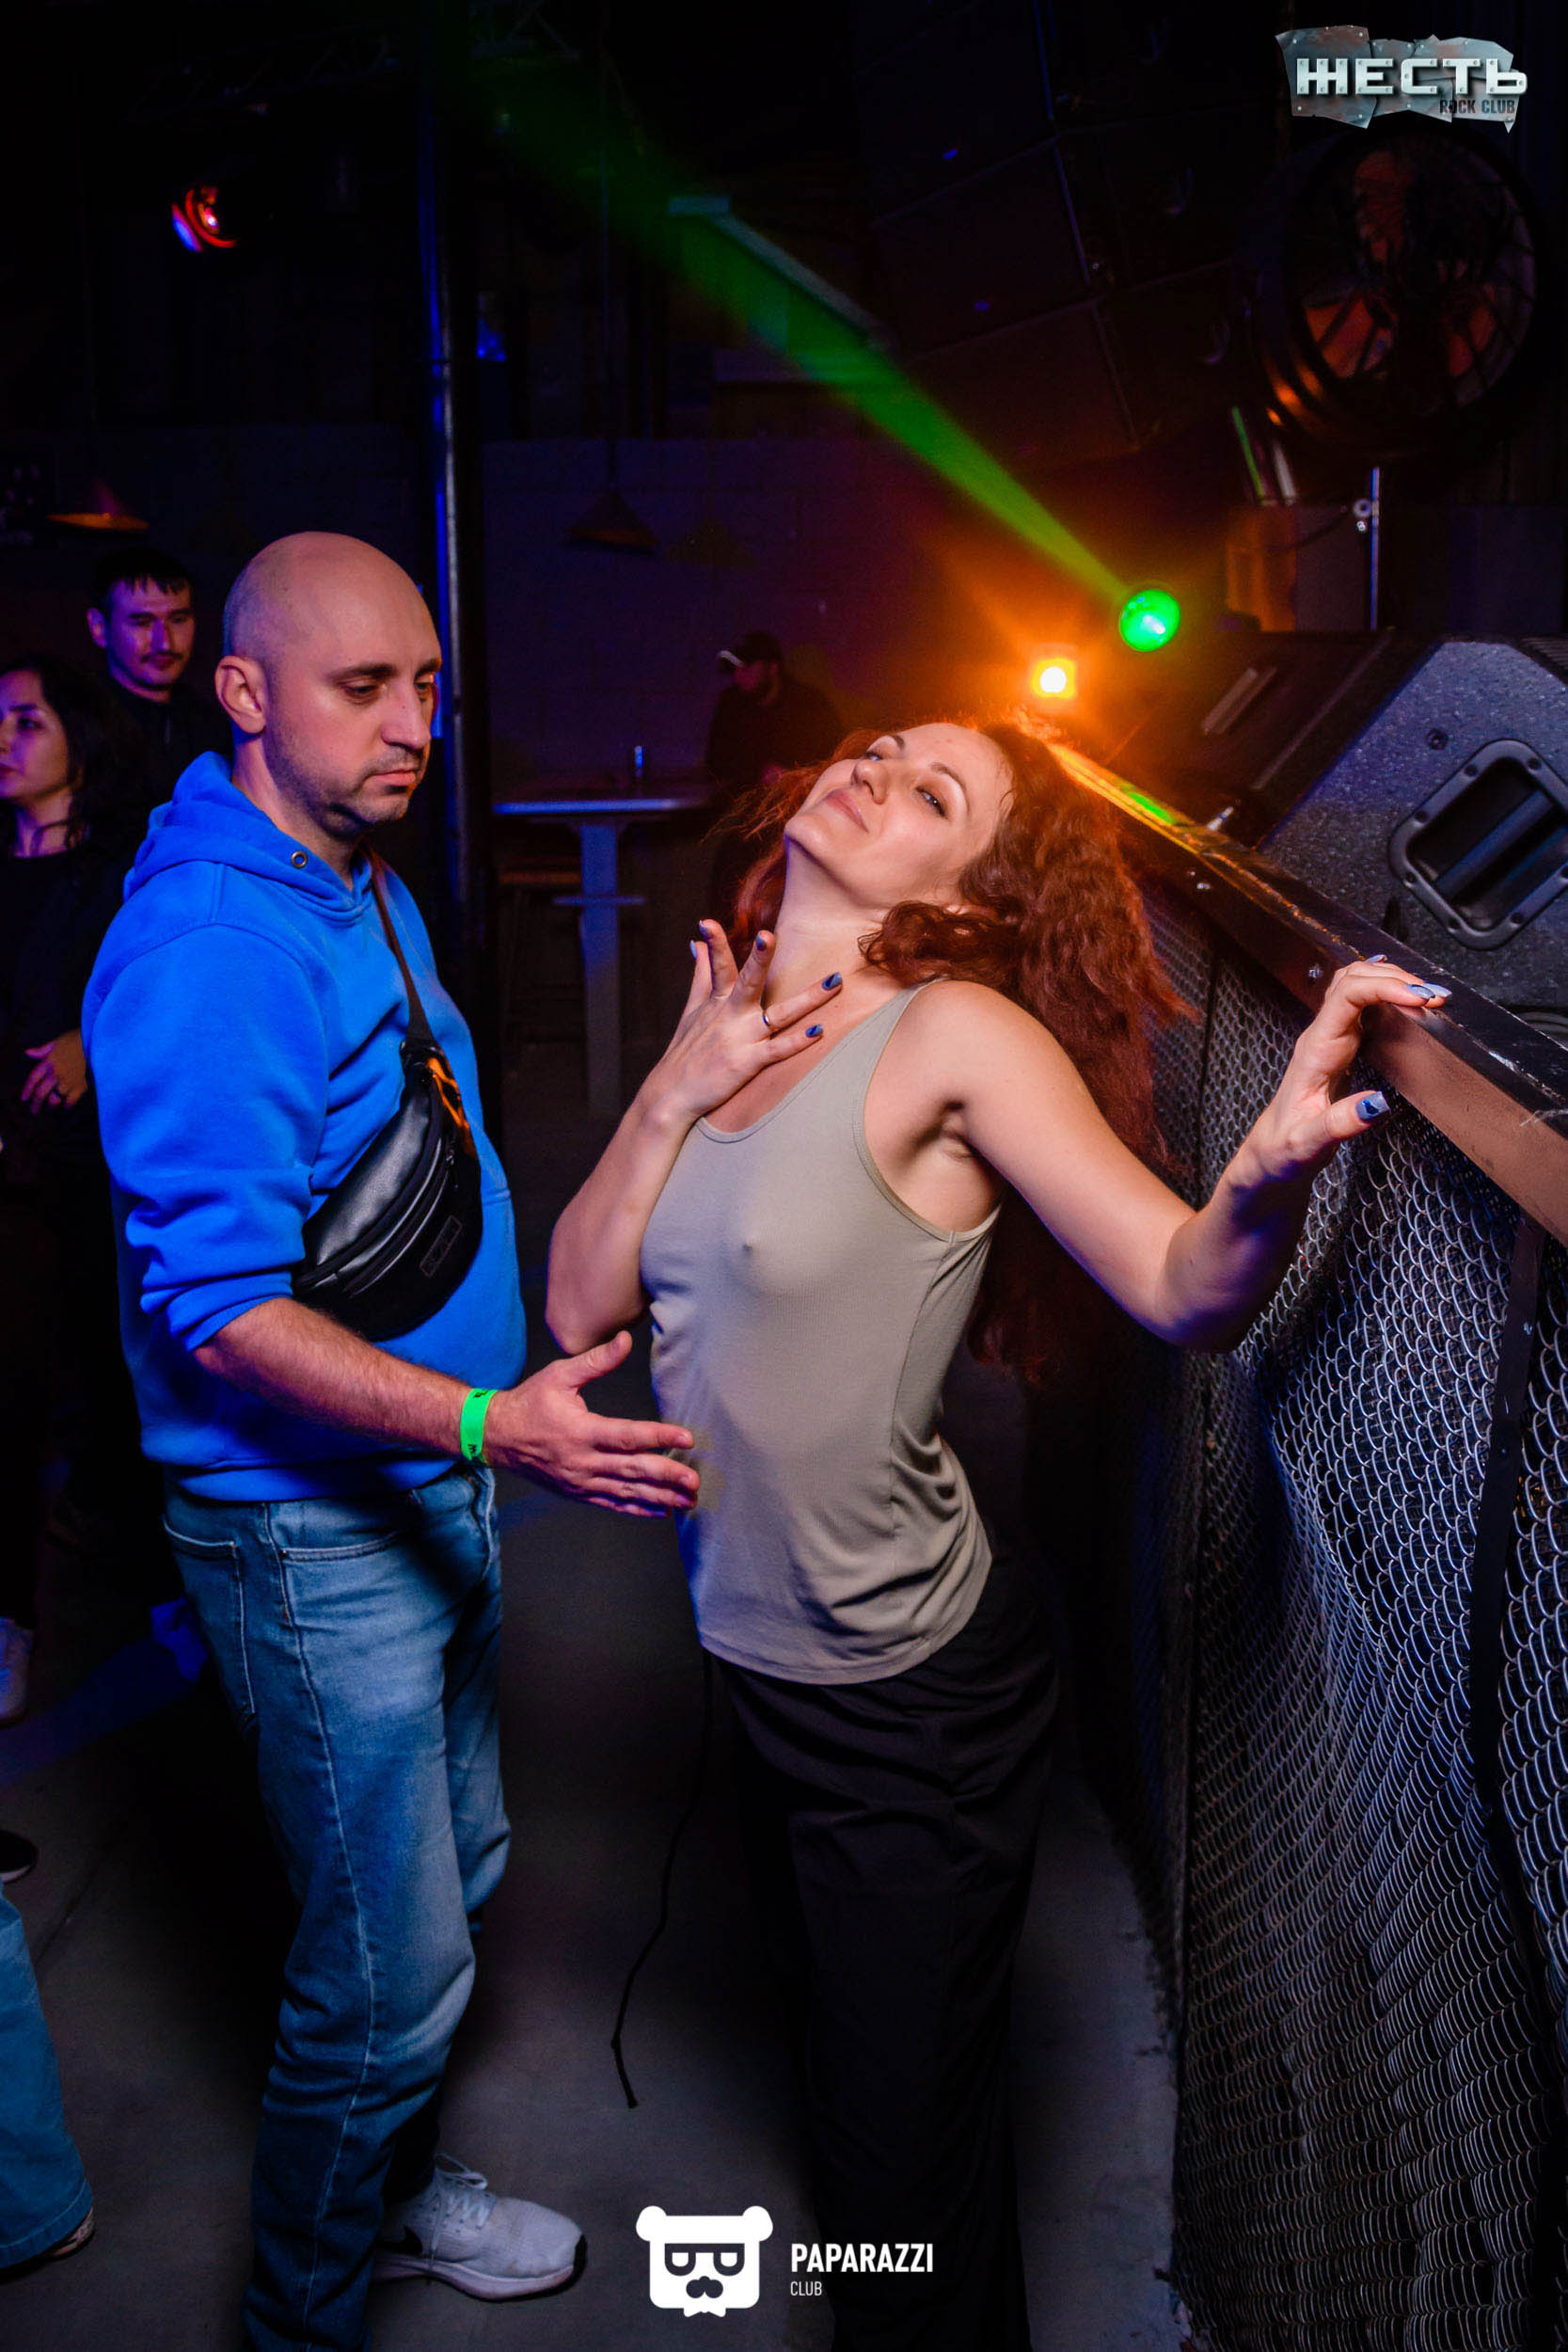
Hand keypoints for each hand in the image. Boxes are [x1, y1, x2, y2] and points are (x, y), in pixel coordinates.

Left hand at [22, 1029, 89, 1113]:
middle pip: (41, 1093)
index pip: (33, 1079)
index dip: (27, 1090)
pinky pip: (71, 1100)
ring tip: (51, 1107)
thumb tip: (28, 1053)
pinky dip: (68, 1104)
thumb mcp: (55, 1042)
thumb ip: (41, 1050)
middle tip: (34, 1111)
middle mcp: (56, 1074)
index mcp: (48, 1063)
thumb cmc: (75, 1040)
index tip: (24, 1099)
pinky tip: (67, 1106)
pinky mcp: (80, 1085)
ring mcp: (68, 1081)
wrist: (94, 1042)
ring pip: (55, 1098)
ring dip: (51, 1105)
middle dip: (36, 1104)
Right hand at [483, 1330, 699, 1517]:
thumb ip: (596, 1361)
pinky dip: (637, 1509)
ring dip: (659, 1498)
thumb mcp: (559, 1375)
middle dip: (666, 1476)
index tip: (686, 1438)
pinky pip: (612, 1504)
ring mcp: (580, 1481)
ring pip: (626, 1492)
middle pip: (632, 1471)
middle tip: (694, 1482)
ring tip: (687, 1502)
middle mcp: (582, 1461)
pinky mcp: (577, 1492)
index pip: (627, 1436)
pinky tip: (660, 1510)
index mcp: (580, 1431)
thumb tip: (626, 1339)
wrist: (496, 1436)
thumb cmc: (529, 1402)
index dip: (658, 1437)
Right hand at [646, 920, 839, 1123]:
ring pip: (779, 1014)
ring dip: (808, 999)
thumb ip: (701, 975)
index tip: (706, 922)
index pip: (718, 967)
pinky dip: (797, 1042)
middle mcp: (729, 1016)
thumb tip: (695, 943)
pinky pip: (778, 1050)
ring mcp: (739, 1039)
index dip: (714, 944)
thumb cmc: (686, 1050)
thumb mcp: (692, 1009)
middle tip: (768, 935)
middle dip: (759, 959)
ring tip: (834, 982)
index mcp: (717, 1002)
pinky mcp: (747, 1063)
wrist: (672, 1095)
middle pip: (748, 982)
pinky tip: (819, 1031)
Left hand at [1246, 958, 1448, 1184]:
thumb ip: (1339, 1123)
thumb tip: (1376, 1103)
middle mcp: (1322, 1037)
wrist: (1273, 1153)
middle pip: (1353, 979)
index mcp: (1316, 1051)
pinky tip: (1402, 991)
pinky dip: (1386, 991)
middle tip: (1434, 997)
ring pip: (1355, 985)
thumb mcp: (1308, 1143)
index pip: (1346, 996)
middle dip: (1396, 979)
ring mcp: (1331, 1038)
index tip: (1420, 1001)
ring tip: (1429, 996)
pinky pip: (1360, 1004)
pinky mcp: (1341, 1045)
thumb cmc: (1286, 1147)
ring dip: (1392, 981)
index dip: (1385, 988)